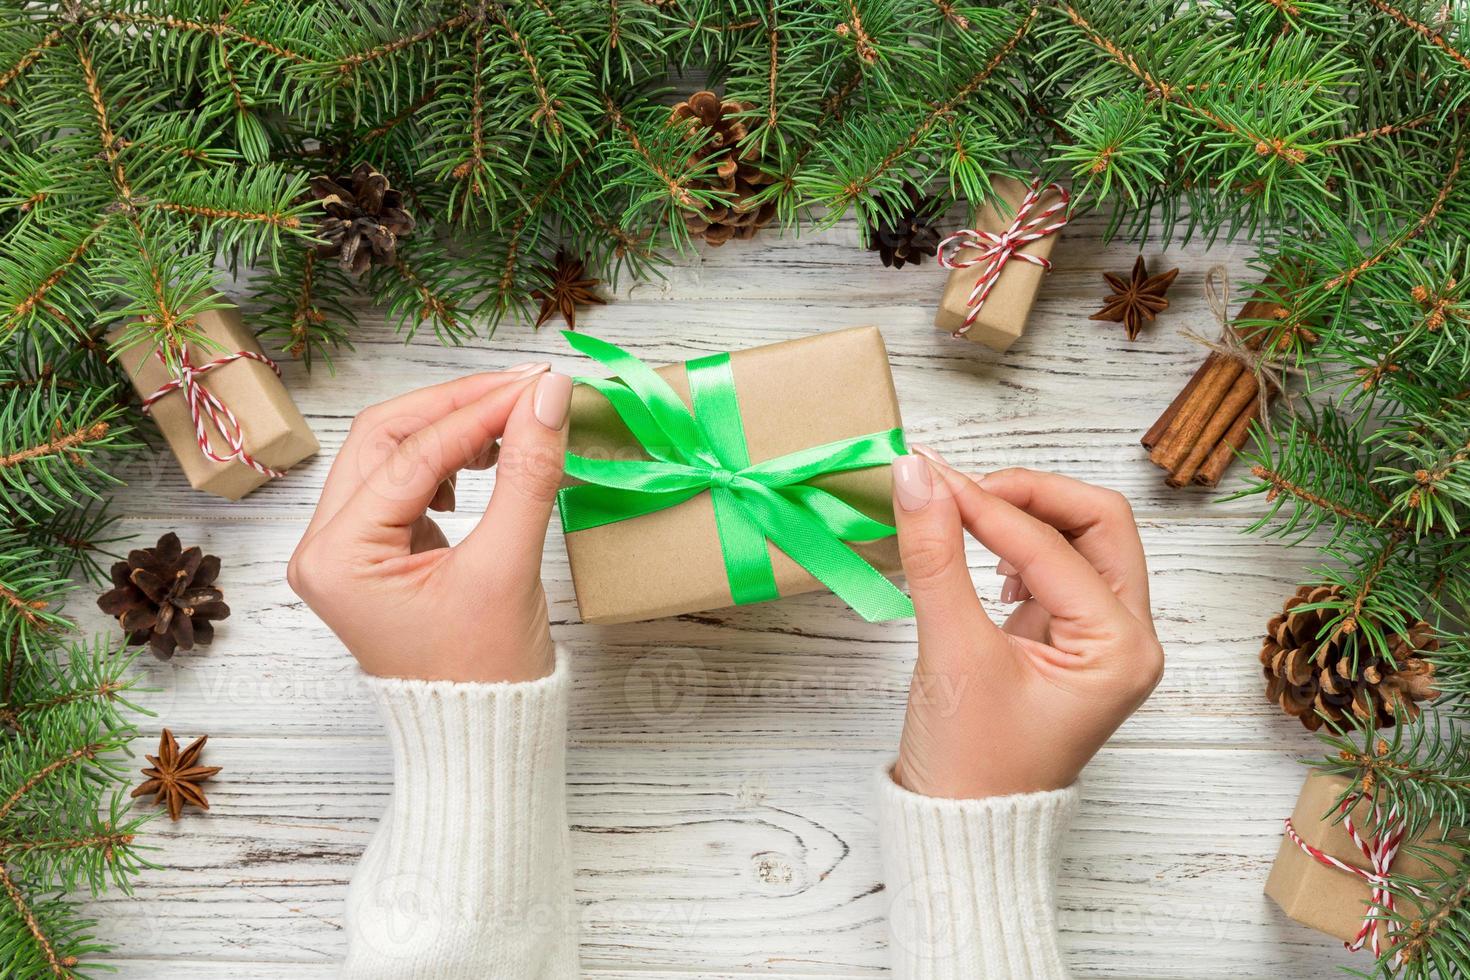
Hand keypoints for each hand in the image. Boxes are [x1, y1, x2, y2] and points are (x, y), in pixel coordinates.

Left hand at [288, 362, 572, 683]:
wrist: (483, 736)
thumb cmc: (486, 674)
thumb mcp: (509, 567)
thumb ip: (528, 473)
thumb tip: (549, 396)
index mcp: (337, 556)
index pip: (410, 454)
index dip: (480, 410)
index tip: (540, 383)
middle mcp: (324, 546)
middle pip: (385, 437)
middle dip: (458, 405)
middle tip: (526, 385)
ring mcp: (345, 547)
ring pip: (392, 450)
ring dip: (453, 426)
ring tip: (515, 418)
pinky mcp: (374, 549)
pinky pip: (404, 479)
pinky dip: (448, 457)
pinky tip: (489, 456)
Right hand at [888, 450, 1163, 797]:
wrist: (961, 828)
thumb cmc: (971, 764)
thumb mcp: (951, 652)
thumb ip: (935, 557)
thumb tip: (917, 477)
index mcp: (1121, 648)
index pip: (1054, 545)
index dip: (986, 505)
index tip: (927, 477)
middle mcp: (1127, 638)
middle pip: (1097, 523)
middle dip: (1029, 496)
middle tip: (960, 487)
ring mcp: (1100, 638)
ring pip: (1080, 539)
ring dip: (1024, 515)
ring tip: (962, 516)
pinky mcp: (1067, 640)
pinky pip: (1055, 567)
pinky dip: (1017, 545)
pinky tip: (979, 558)